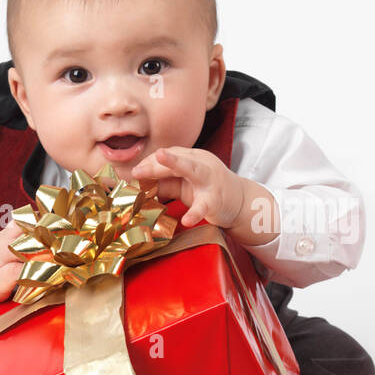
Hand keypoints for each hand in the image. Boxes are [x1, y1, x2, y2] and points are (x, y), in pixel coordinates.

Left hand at [130, 147, 244, 229]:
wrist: (240, 202)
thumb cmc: (207, 190)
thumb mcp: (183, 184)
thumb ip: (164, 182)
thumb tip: (138, 183)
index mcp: (193, 158)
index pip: (169, 154)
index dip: (150, 162)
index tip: (134, 172)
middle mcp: (202, 164)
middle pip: (177, 159)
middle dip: (155, 163)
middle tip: (135, 171)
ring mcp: (210, 181)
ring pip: (193, 170)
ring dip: (175, 164)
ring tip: (160, 159)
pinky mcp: (215, 201)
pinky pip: (204, 206)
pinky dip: (195, 213)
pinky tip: (186, 220)